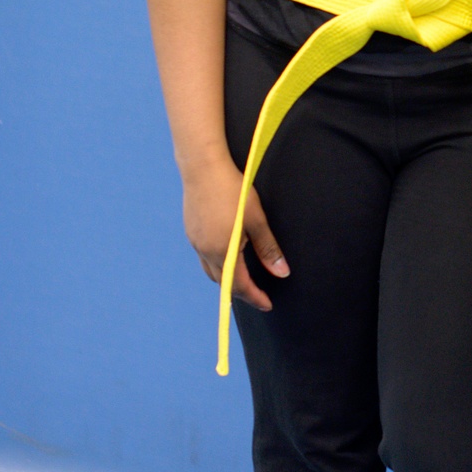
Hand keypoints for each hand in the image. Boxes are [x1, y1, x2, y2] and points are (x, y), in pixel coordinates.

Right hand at [183, 158, 288, 310]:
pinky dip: (217, 265)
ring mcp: (195, 242)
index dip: (255, 297)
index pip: (240, 285)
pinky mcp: (191, 231)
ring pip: (211, 271)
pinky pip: (204, 257)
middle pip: (224, 282)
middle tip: (258, 295)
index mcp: (222, 251)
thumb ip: (268, 249)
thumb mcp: (256, 219)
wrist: (202, 167)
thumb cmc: (233, 190)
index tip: (267, 305)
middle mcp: (205, 251)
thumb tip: (281, 273)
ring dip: (227, 279)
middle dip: (241, 292)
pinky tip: (227, 257)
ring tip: (243, 279)